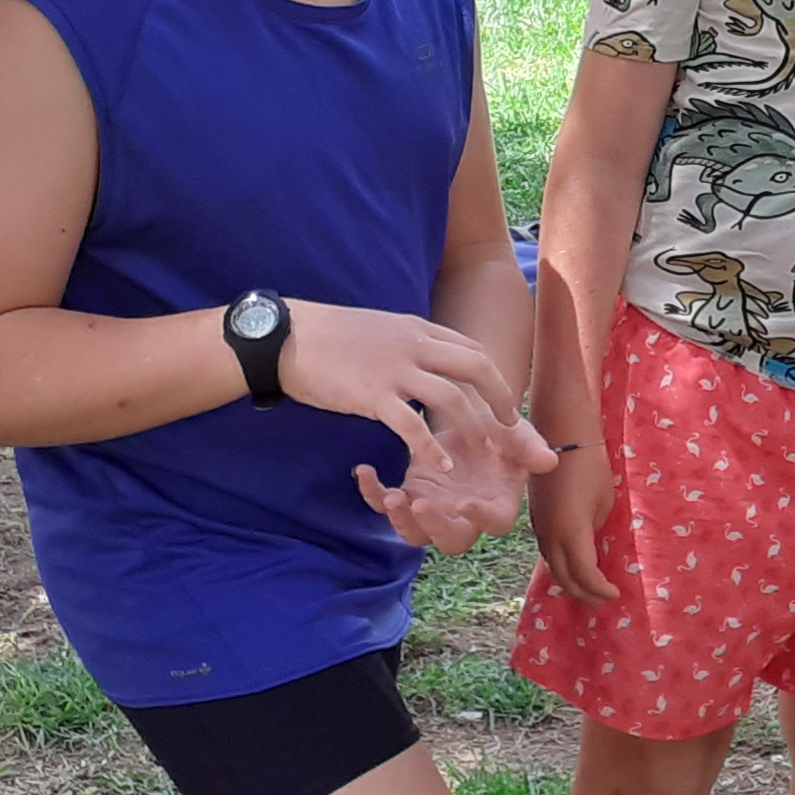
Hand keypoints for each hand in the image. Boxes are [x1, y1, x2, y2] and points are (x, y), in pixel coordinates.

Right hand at [276, 302, 525, 484]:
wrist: (286, 336)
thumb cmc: (329, 335)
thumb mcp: (380, 328)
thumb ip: (408, 341)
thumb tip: (426, 355)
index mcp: (417, 329)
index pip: (471, 349)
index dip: (493, 377)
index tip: (502, 400)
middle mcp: (414, 345)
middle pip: (476, 368)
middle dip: (500, 398)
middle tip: (509, 426)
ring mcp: (394, 370)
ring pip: (452, 398)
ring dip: (472, 427)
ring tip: (482, 451)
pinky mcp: (372, 396)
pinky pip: (412, 426)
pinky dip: (432, 448)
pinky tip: (444, 466)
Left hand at [356, 395, 552, 554]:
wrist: (468, 415)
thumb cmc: (500, 429)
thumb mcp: (517, 432)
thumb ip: (529, 447)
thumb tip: (548, 461)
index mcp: (497, 504)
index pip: (494, 523)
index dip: (481, 518)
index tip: (465, 503)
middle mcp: (464, 515)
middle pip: (450, 540)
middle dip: (434, 528)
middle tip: (419, 507)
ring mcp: (434, 508)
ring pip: (415, 533)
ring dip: (400, 521)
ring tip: (392, 497)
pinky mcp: (409, 494)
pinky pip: (386, 504)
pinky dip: (372, 494)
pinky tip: (363, 472)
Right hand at [528, 433, 621, 602]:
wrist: (560, 434)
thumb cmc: (591, 464)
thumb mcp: (605, 501)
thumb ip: (596, 528)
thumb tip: (589, 540)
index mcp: (572, 532)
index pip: (586, 575)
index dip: (600, 590)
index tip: (616, 594)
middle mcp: (550, 535)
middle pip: (564, 578)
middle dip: (584, 594)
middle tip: (601, 601)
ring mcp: (539, 526)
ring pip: (551, 566)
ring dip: (569, 582)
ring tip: (586, 590)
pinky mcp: (535, 518)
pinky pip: (546, 551)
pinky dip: (559, 565)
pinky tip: (570, 565)